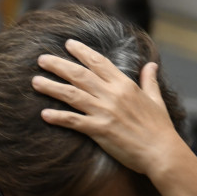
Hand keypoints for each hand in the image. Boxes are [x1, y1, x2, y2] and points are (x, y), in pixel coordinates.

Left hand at [33, 40, 184, 182]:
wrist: (161, 151)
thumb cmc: (160, 127)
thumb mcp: (156, 99)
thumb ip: (149, 80)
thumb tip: (150, 65)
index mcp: (125, 85)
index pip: (99, 62)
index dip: (82, 51)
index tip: (68, 44)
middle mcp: (112, 94)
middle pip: (79, 74)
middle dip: (58, 65)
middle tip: (41, 59)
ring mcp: (104, 112)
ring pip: (72, 94)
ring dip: (51, 87)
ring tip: (35, 81)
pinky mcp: (99, 130)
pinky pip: (74, 121)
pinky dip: (58, 117)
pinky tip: (44, 114)